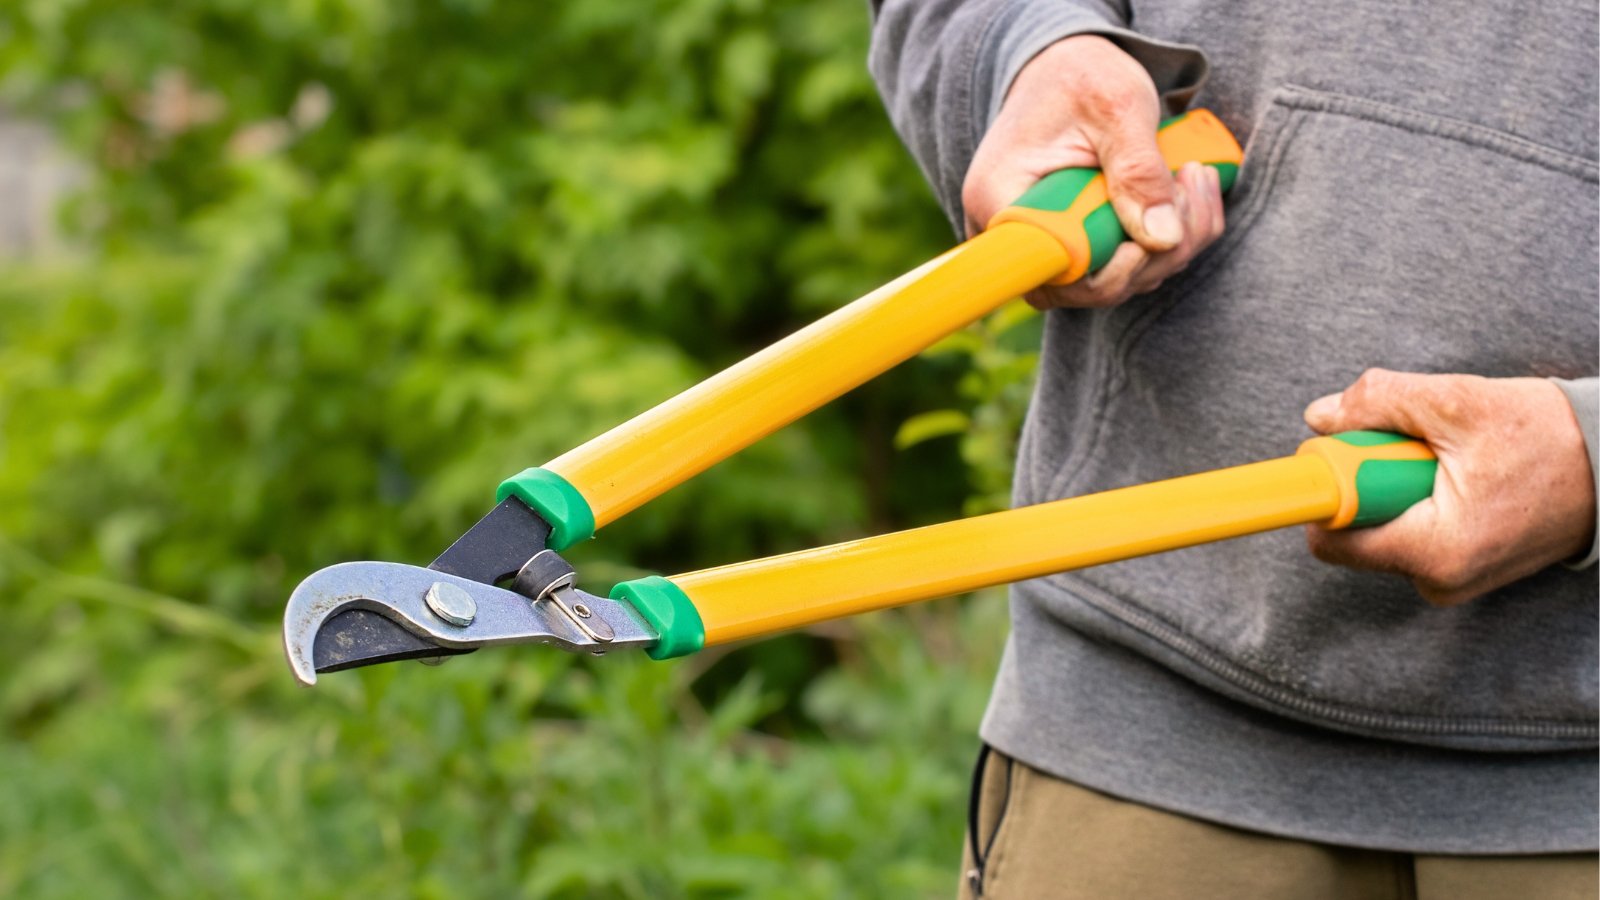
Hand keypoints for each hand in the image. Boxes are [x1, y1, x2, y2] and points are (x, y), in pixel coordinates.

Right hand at [960, 35, 1224, 309]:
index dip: (1102, 275)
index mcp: (999, 198)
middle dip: (1154, 255)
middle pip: (1083, 287)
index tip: (1141, 243)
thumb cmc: (1083, 75)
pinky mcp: (1074, 243)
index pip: (1045, 273)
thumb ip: (1139, 169)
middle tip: (1191, 189)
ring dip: (1171, 246)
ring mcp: (1043, 241)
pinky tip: (1189, 193)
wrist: (1070, 67)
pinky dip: (1166, 242)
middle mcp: (1011, 231)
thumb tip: (1163, 238)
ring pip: (1112, 282)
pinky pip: (1121, 267)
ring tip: (1195, 178)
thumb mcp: (1117, 106)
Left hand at [1303, 369, 1595, 605]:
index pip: (1331, 539)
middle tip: (1418, 446)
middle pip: (1355, 527)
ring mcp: (1449, 581)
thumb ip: (1378, 404)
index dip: (1328, 489)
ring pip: (1383, 525)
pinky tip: (1462, 477)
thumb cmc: (1550, 439)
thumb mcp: (1459, 402)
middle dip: (1372, 478)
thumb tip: (1320, 417)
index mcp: (1434, 552)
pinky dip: (1420, 496)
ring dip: (1399, 484)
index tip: (1340, 453)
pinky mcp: (1458, 570)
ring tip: (1453, 460)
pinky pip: (1410, 530)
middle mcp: (1437, 581)